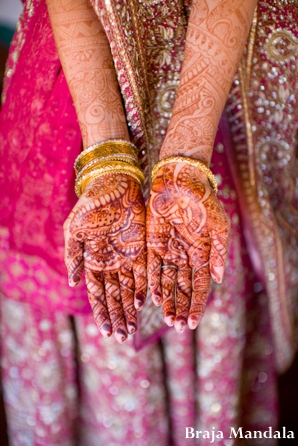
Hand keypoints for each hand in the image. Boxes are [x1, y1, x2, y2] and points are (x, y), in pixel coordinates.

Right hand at [64, 174, 145, 342]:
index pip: (97, 294)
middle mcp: (110, 264)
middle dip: (118, 317)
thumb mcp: (75, 230)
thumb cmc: (91, 206)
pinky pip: (144, 273)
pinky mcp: (142, 249)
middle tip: (122, 337)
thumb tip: (72, 284)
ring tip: (132, 328)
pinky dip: (144, 288)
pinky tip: (144, 302)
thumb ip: (74, 256)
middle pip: (114, 297)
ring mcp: (127, 258)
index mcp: (92, 261)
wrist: (113, 185)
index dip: (102, 313)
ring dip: (130, 309)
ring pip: (129, 289)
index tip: (106, 332)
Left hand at [146, 162, 229, 332]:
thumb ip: (219, 253)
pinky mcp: (152, 243)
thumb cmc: (203, 201)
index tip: (192, 323)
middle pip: (182, 289)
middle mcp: (185, 256)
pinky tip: (153, 298)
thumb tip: (218, 280)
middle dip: (180, 308)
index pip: (200, 286)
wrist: (180, 180)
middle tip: (177, 327)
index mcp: (203, 254)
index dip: (196, 305)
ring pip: (167, 282)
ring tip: (166, 319)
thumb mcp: (218, 226)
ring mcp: (168, 251)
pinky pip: (152, 267)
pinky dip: (153, 283)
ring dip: (167, 301)